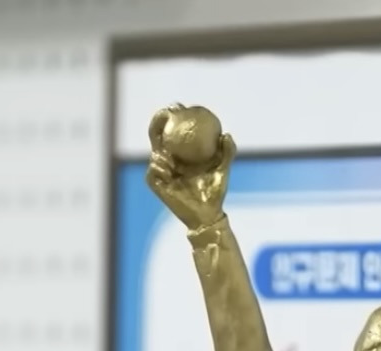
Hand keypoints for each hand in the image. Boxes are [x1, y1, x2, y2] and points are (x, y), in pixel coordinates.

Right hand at [145, 107, 234, 231]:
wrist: (207, 213)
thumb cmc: (215, 191)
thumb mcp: (223, 169)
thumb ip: (227, 152)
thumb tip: (226, 134)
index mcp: (181, 151)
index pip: (174, 127)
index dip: (172, 113)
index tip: (179, 107)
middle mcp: (168, 157)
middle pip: (157, 133)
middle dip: (158, 120)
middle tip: (167, 116)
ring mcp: (160, 170)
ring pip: (155, 151)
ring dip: (161, 150)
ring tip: (171, 156)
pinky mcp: (154, 183)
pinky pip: (153, 170)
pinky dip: (160, 167)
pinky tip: (169, 168)